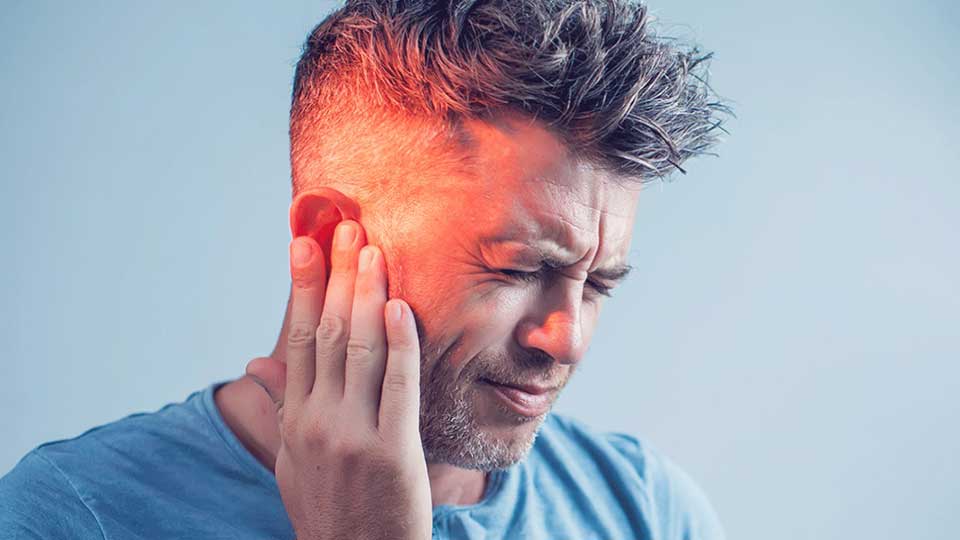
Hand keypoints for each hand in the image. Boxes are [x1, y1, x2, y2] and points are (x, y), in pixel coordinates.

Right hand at [272, 220, 430, 539]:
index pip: (298, 339)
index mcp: (295, 420)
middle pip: (327, 332)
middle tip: (344, 226)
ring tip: (372, 250)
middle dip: (336, 275)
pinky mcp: (390, 451)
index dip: (304, 287)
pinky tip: (400, 305)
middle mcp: (316, 422)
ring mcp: (352, 435)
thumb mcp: (293, 460)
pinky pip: (398, 383)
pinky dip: (400, 341)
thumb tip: (256, 365)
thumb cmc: (330, 508)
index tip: (306, 243)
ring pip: (359, 348)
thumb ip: (284, 407)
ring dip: (366, 293)